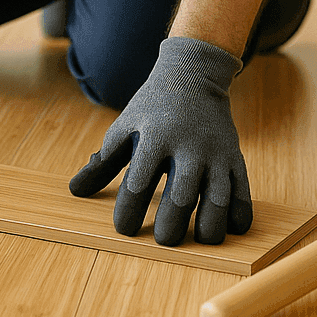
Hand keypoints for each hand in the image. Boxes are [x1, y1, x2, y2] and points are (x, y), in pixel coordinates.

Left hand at [68, 37, 251, 245]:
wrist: (193, 75)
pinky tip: (232, 229)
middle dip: (172, 224)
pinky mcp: (234, 156)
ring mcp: (214, 152)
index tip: (124, 229)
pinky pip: (242, 190)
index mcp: (153, 138)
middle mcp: (187, 146)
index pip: (138, 182)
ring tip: (201, 241)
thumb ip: (102, 163)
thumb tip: (74, 192)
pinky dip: (239, 213)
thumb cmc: (151, 108)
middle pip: (181, 194)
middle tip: (164, 240)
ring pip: (218, 196)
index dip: (129, 211)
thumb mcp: (124, 128)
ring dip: (210, 225)